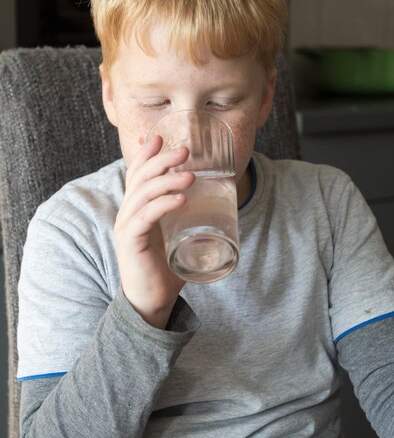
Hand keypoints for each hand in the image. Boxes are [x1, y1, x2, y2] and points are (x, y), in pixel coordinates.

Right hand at [114, 135, 194, 328]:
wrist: (151, 300)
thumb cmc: (165, 268)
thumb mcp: (177, 235)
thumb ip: (188, 219)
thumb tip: (222, 202)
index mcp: (137, 208)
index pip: (137, 174)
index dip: (147, 154)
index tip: (161, 136)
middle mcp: (128, 213)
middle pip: (140, 177)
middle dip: (161, 160)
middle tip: (185, 150)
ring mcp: (127, 227)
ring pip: (143, 194)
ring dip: (167, 180)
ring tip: (190, 174)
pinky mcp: (131, 242)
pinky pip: (144, 218)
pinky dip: (162, 205)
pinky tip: (180, 199)